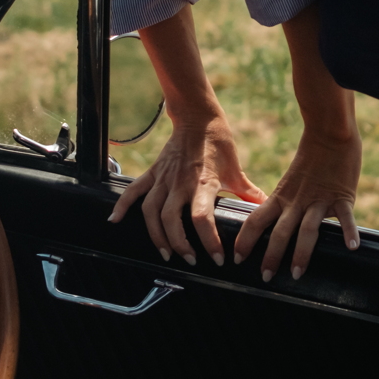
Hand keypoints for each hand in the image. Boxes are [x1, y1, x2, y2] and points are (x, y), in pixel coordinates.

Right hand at [109, 110, 262, 266]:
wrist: (197, 118)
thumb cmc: (218, 144)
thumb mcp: (235, 170)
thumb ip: (247, 192)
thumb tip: (264, 208)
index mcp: (203, 183)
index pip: (202, 218)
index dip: (209, 242)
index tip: (218, 258)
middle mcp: (180, 183)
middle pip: (172, 221)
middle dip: (180, 245)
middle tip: (191, 260)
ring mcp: (163, 179)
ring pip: (152, 212)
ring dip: (156, 236)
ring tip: (166, 253)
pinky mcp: (152, 173)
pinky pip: (133, 191)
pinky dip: (122, 206)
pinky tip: (115, 221)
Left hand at [232, 121, 363, 282]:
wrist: (329, 134)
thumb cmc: (310, 160)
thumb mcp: (289, 182)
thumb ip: (283, 203)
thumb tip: (272, 222)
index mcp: (281, 197)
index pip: (256, 220)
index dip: (245, 240)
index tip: (237, 258)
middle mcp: (297, 201)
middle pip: (280, 232)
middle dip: (271, 256)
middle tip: (266, 277)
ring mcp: (320, 200)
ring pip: (308, 230)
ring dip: (302, 253)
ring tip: (297, 273)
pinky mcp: (342, 197)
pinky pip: (346, 217)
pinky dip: (349, 231)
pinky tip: (352, 247)